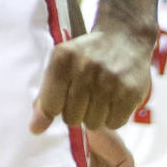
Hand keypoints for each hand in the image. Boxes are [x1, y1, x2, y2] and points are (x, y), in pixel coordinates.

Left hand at [29, 27, 150, 132]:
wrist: (125, 36)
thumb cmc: (87, 53)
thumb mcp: (62, 63)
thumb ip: (46, 96)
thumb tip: (35, 129)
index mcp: (63, 58)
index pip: (50, 105)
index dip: (56, 107)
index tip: (63, 98)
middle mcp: (86, 68)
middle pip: (72, 119)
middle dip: (77, 111)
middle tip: (86, 93)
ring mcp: (110, 80)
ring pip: (93, 124)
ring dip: (96, 115)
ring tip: (101, 94)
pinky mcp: (131, 92)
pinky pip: (114, 124)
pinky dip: (114, 116)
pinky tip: (115, 97)